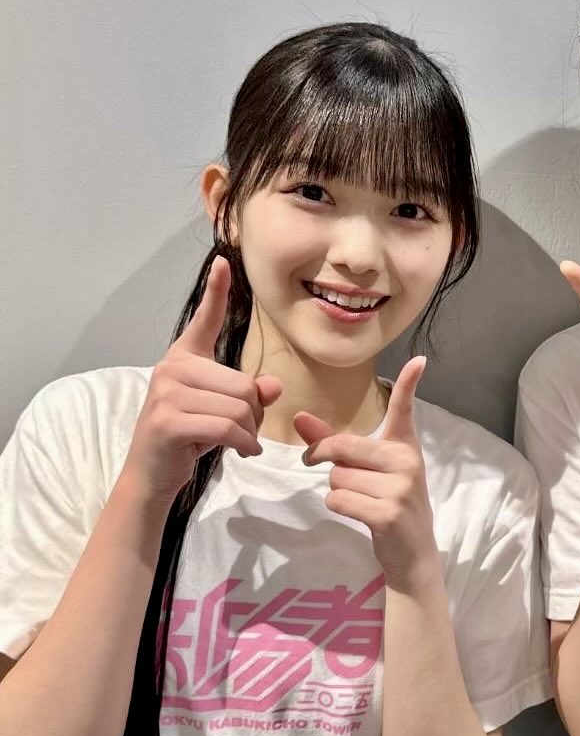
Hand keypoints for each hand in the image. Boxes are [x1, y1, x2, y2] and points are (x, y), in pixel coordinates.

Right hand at [123, 257, 282, 501]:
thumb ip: (248, 394)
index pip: (205, 319)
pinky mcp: (167, 420)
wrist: (151, 474)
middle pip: (243, 385)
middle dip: (253, 414)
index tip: (224, 261)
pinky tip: (242, 451)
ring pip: (238, 408)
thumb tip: (273, 386)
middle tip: (243, 431)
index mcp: (184, 358)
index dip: (217, 290)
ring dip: (249, 433)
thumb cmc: (188, 438)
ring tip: (238, 442)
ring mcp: (166, 392)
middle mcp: (171, 367)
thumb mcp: (222, 410)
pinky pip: (227, 427)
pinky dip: (243, 444)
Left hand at [296, 357, 438, 583]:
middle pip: (343, 447)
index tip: (418, 361)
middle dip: (324, 458)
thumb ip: (333, 443)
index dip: (408, 384)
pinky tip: (362, 514)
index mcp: (405, 447)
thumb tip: (300, 417)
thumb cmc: (388, 504)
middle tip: (323, 467)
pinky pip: (339, 499)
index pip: (404, 410)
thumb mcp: (368, 471)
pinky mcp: (387, 513)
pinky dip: (339, 507)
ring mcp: (399, 487)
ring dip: (338, 490)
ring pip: (337, 477)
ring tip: (363, 501)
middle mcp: (406, 462)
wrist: (413, 554)